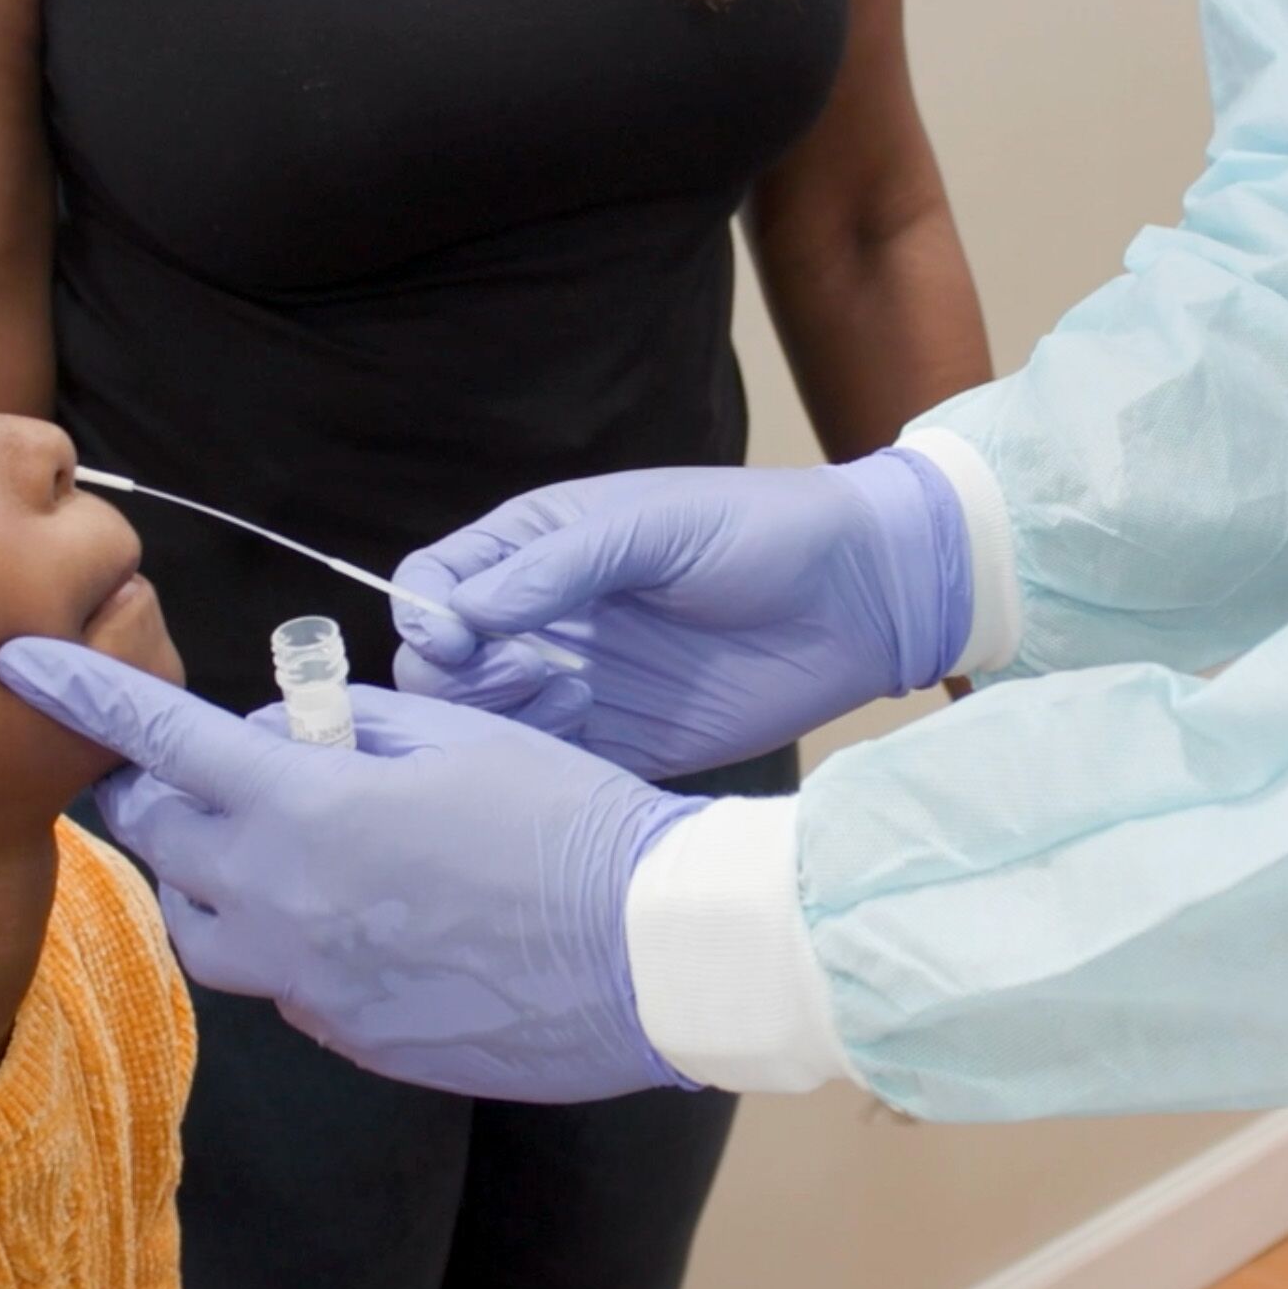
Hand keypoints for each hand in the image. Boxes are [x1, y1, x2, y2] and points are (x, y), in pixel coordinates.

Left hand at [0, 638, 704, 1102]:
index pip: (155, 738)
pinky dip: (287, 940)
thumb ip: (344, 728)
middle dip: (151, 794)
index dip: (78, 693)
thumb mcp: (454, 736)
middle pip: (157, 839)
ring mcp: (307, 982)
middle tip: (180, 769)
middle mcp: (278, 900)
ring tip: (273, 848)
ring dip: (209, 877)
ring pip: (199, 926)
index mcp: (301, 805)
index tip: (16, 665)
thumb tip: (289, 736)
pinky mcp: (345, 1035)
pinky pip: (276, 983)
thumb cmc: (568, 822)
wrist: (650, 954)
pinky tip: (358, 917)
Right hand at [390, 449, 970, 779]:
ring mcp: (576, 683)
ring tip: (567, 698)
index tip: (460, 638)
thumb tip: (465, 612)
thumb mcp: (654, 525)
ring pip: (484, 721)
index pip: (435, 582)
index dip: (426, 613)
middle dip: (456, 676)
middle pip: (442, 663)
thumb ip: (557, 565)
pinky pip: (547, 763)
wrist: (861, 598)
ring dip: (498, 718)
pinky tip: (586, 729)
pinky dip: (541, 760)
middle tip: (523, 672)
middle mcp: (543, 619)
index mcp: (537, 548)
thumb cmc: (760, 532)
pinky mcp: (618, 741)